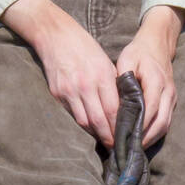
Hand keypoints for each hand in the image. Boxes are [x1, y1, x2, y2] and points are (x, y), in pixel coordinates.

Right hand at [2, 0, 119, 146]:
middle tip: (118, 147)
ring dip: (96, 133)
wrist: (56, 37)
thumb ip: (115, 85)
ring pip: (84, 121)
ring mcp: (69, 91)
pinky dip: (83, 124)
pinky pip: (72, 114)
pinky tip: (91, 129)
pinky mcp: (57, 93)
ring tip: (107, 141)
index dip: (120, 126)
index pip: (113, 109)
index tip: (127, 137)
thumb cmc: (87, 49)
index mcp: (101, 77)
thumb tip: (126, 107)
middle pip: (99, 119)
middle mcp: (84, 86)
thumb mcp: (106, 63)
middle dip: (109, 136)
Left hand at [116, 7, 183, 145]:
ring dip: (150, 139)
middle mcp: (167, 92)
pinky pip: (165, 122)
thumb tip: (118, 100)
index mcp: (156, 81)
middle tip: (127, 149)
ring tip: (133, 149)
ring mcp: (172, 98)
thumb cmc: (139, 53)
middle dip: (144, 138)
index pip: (150, 108)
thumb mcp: (127, 59)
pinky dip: (154, 134)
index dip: (138, 124)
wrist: (158, 46)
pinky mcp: (172, 102)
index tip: (124, 136)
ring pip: (165, 125)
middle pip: (160, 121)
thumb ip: (123, 77)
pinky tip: (141, 140)